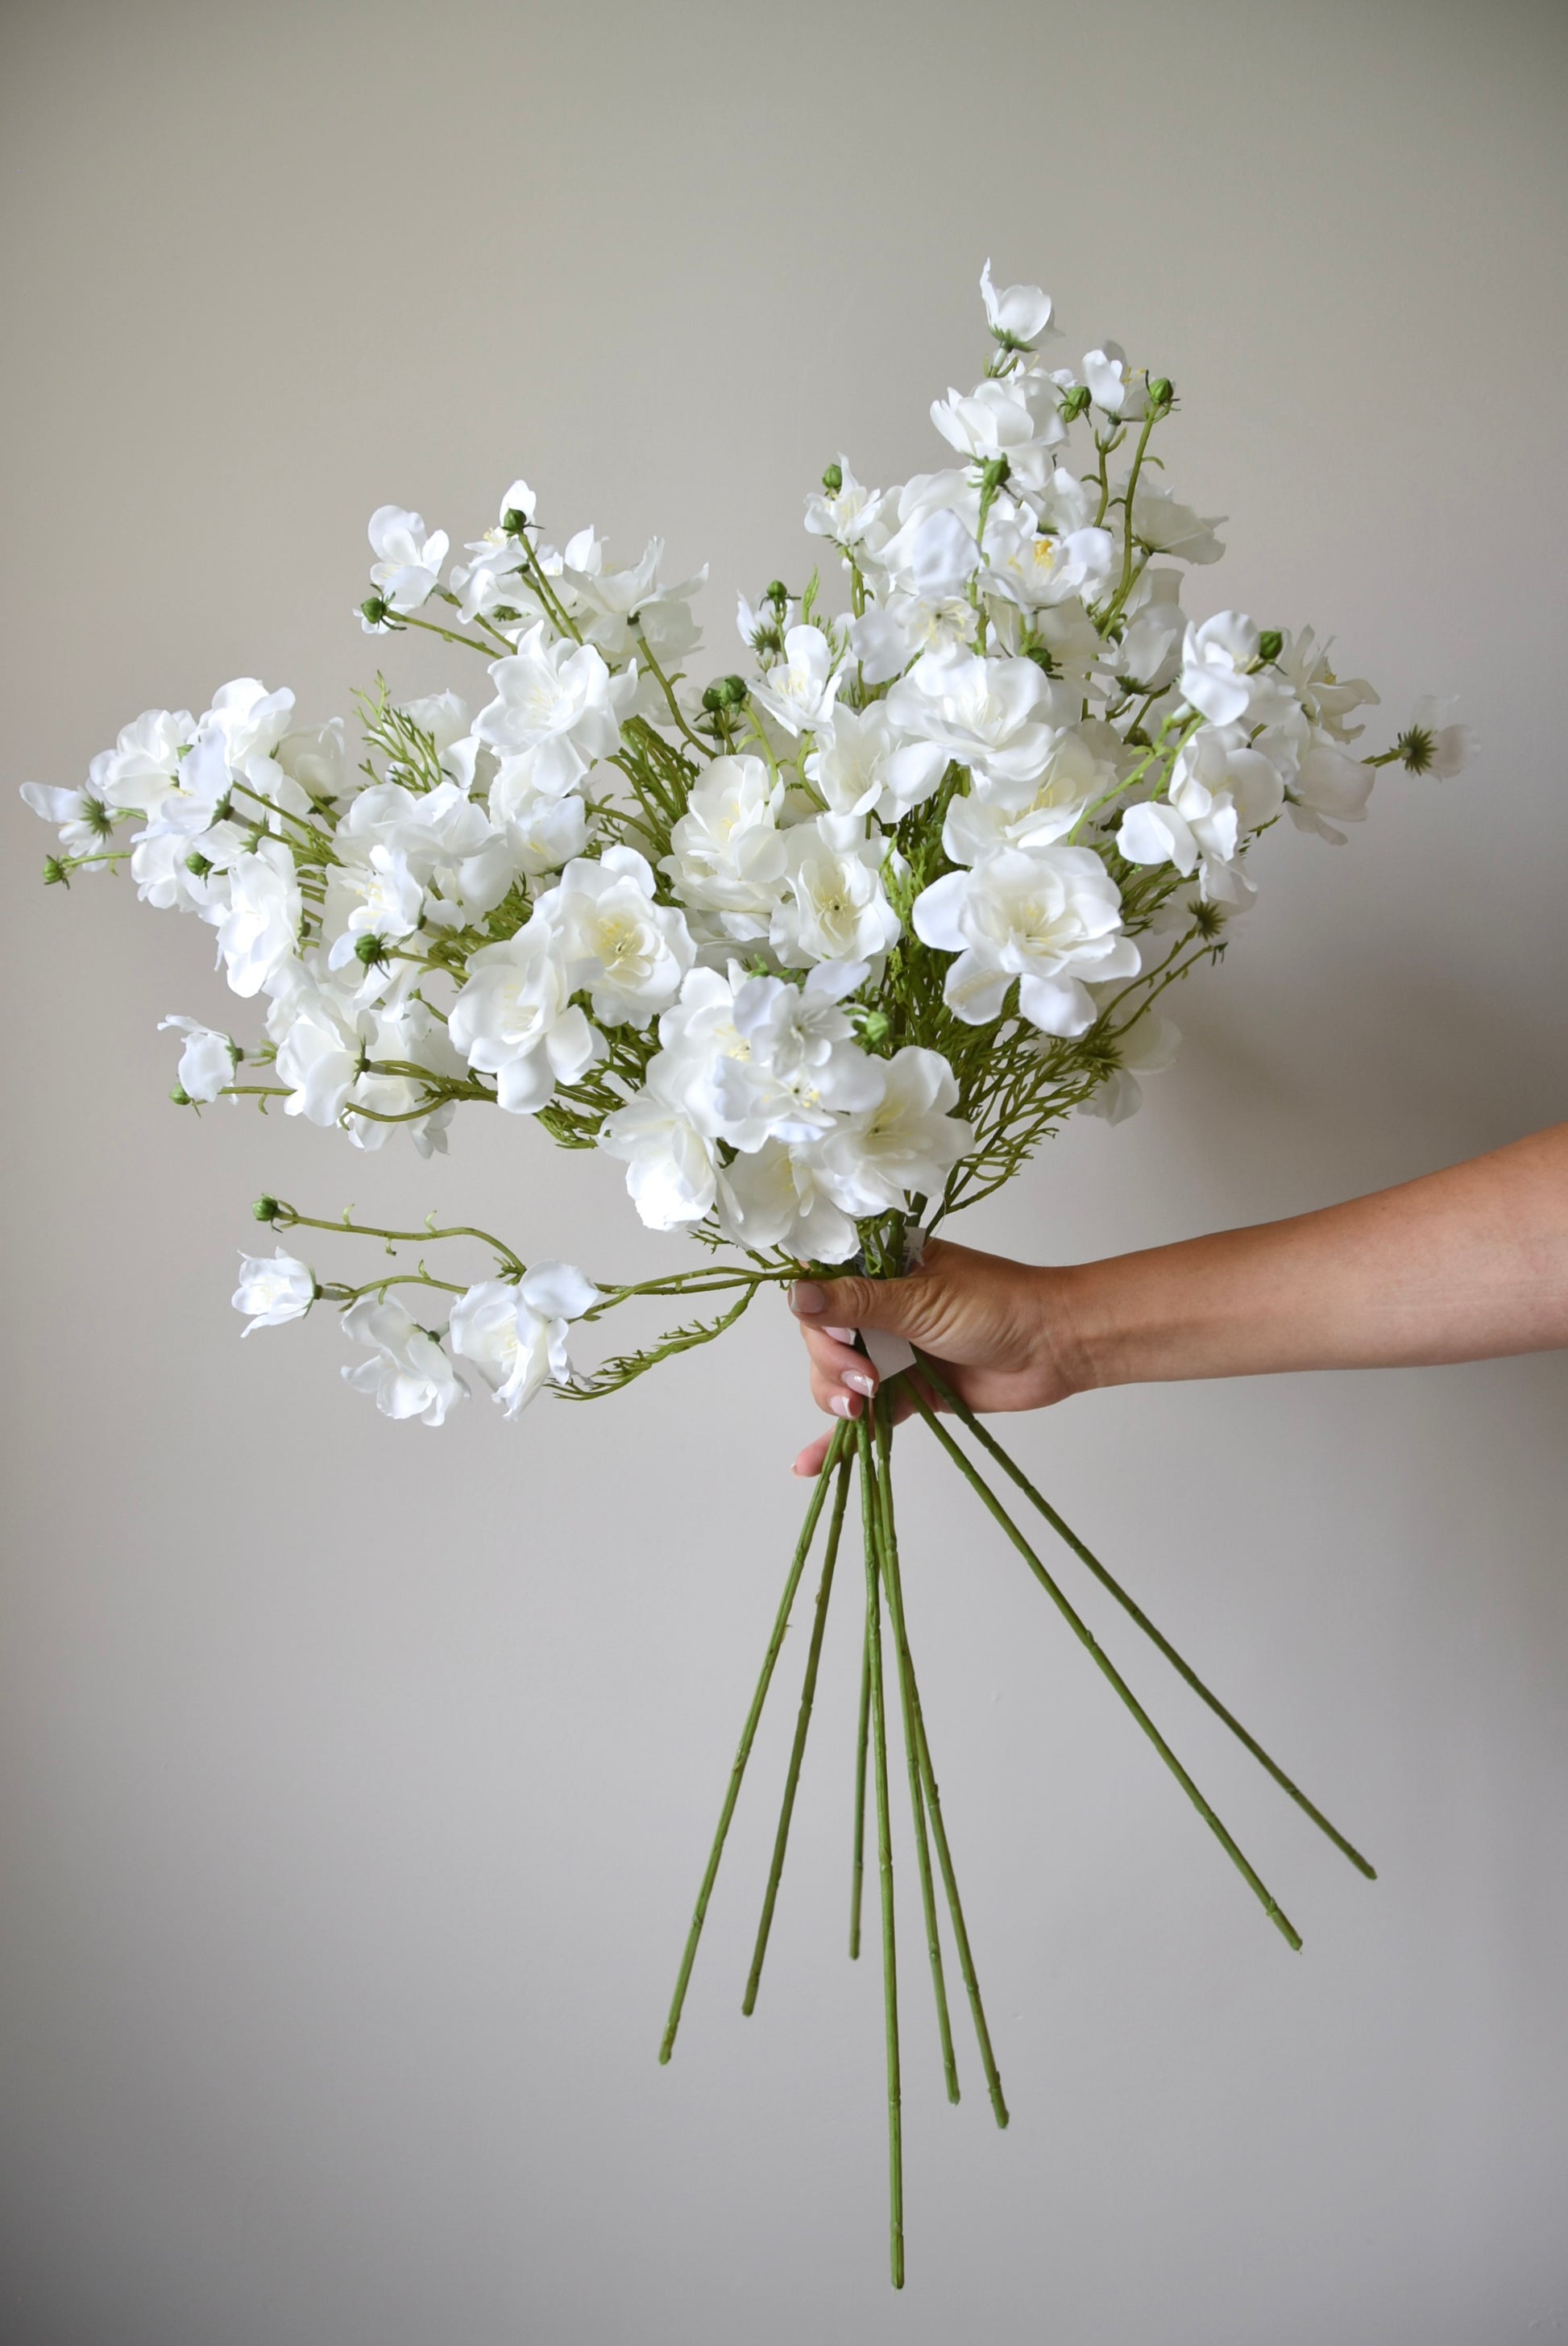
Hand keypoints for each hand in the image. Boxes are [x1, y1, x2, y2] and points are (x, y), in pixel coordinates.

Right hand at [789, 1237, 1083, 1473]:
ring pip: (836, 1376)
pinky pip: (865, 1414)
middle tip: (865, 1381)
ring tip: (862, 1407)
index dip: (816, 1314)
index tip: (837, 1336)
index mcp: (881, 1267)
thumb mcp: (921, 1300)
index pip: (821, 1286)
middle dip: (831, 1362)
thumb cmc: (998, 1306)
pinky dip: (840, 1438)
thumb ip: (857, 1302)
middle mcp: (880, 1306)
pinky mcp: (907, 1390)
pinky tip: (809, 1464)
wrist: (1055, 1347)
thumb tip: (796, 1295)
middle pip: (822, 1336)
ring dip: (836, 1395)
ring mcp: (892, 1350)